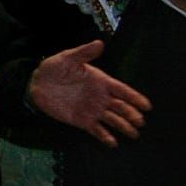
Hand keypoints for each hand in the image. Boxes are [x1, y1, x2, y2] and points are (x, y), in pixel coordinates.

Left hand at [29, 39, 150, 146]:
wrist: (38, 83)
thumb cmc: (54, 68)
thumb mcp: (68, 57)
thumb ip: (84, 52)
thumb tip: (99, 43)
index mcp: (101, 81)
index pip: (122, 90)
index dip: (135, 97)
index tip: (147, 106)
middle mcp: (101, 97)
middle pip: (121, 107)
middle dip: (132, 114)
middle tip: (140, 122)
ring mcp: (93, 110)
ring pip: (113, 120)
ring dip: (124, 127)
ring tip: (134, 134)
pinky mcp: (83, 121)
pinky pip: (97, 130)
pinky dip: (105, 136)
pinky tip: (113, 142)